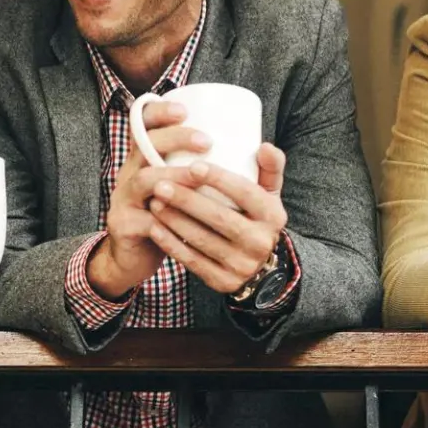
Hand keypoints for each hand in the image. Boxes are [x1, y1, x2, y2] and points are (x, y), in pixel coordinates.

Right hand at [86, 101, 210, 298]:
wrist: (133, 258)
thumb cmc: (172, 219)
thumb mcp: (188, 191)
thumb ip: (223, 172)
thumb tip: (265, 148)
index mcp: (145, 159)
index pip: (143, 125)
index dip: (158, 113)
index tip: (184, 110)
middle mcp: (129, 173)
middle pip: (143, 146)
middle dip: (174, 139)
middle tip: (206, 142)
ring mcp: (123, 199)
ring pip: (143, 180)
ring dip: (172, 176)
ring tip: (198, 176)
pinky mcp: (123, 226)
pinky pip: (143, 220)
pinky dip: (165, 219)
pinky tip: (185, 220)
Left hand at [145, 144, 288, 292]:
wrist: (259, 268)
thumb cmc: (256, 218)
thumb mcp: (269, 194)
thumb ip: (270, 167)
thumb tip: (264, 145)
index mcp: (274, 216)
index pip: (245, 193)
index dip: (219, 179)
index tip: (192, 165)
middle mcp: (261, 242)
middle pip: (220, 217)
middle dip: (187, 200)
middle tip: (160, 183)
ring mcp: (242, 265)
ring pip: (202, 240)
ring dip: (174, 220)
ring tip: (154, 201)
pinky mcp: (223, 282)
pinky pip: (192, 261)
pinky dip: (171, 243)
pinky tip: (155, 227)